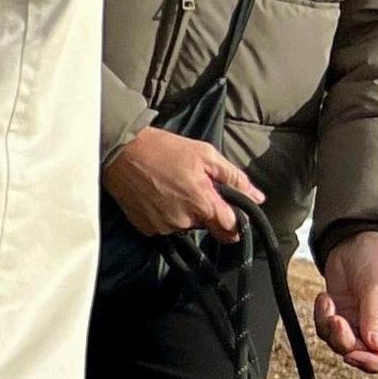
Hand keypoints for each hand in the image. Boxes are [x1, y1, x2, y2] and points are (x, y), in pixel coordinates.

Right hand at [101, 126, 263, 240]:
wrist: (120, 152)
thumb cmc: (162, 149)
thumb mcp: (205, 154)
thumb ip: (234, 178)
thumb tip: (257, 196)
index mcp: (202, 203)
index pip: (230, 229)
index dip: (235, 222)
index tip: (231, 214)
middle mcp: (183, 221)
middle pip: (207, 226)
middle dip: (205, 211)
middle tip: (193, 187)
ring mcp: (163, 226)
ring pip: (185, 226)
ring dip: (185, 212)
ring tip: (172, 188)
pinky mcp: (146, 227)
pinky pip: (165, 226)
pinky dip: (166, 214)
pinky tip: (158, 196)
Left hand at [313, 228, 377, 373]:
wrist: (357, 239)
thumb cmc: (377, 256)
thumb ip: (375, 315)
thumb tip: (375, 346)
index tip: (355, 354)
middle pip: (368, 356)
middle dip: (347, 345)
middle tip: (336, 322)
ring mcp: (361, 323)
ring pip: (344, 346)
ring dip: (331, 331)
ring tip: (328, 304)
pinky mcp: (343, 316)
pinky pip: (329, 332)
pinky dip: (322, 319)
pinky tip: (325, 299)